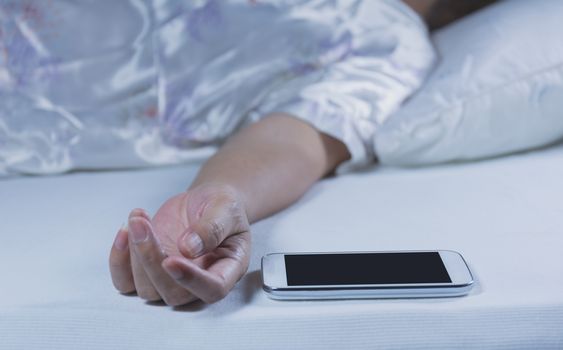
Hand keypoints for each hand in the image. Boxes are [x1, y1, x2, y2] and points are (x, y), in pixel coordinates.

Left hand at [109, 183, 250, 305]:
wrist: (205, 203)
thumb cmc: (222, 207)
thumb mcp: (225, 208)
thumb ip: (212, 228)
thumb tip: (189, 249)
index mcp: (227, 269)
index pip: (213, 289)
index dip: (191, 280)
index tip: (170, 260)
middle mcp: (199, 283)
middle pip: (173, 293)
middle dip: (152, 261)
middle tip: (142, 225)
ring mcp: (171, 281)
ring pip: (147, 290)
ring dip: (136, 255)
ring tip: (138, 219)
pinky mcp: (148, 273)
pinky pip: (125, 282)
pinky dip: (118, 260)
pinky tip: (125, 230)